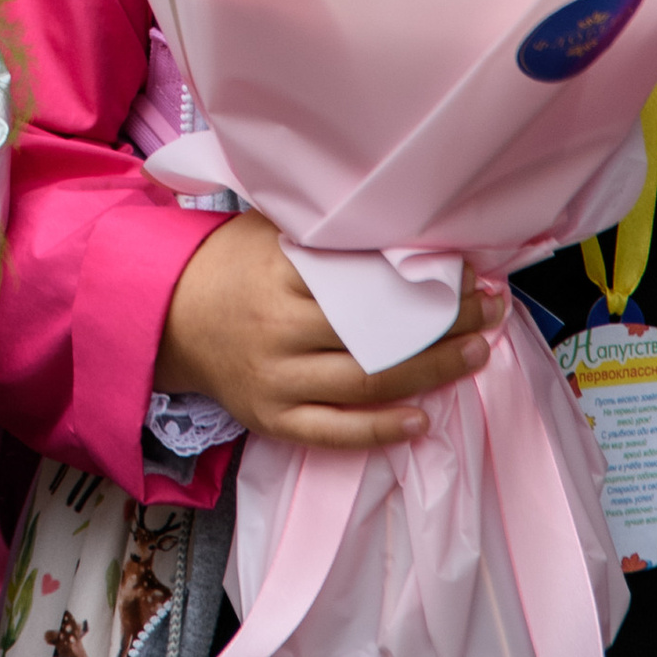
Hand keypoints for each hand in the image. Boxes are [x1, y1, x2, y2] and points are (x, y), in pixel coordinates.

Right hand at [155, 213, 502, 452]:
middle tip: (490, 309)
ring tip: (476, 353)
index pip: (365, 279)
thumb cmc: (227, 266)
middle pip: (376, 333)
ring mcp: (275, 379)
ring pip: (366, 382)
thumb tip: (401, 224)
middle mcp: (277, 329)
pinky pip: (334, 432)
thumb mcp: (266, 231)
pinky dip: (380, 430)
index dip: (421, 277)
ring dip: (430, 370)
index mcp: (278, 275)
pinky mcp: (272, 418)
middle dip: (442, 322)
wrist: (166, 317)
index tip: (466, 269)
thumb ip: (322, 231)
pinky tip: (422, 421)